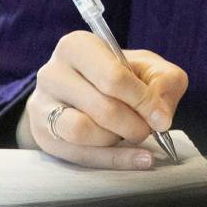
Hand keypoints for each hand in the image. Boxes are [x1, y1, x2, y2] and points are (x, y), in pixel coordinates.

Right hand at [21, 30, 187, 169]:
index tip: (161, 117)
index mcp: (77, 46)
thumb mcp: (148, 67)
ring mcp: (41, 105)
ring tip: (132, 135)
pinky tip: (137, 159)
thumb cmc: (121, 75)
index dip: (142, 101)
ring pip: (81, 131)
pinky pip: (77, 155)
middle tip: (149, 129)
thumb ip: (164, 81)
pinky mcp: (41, 135)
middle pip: (100, 106)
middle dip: (133, 124)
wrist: (85, 89)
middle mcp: (52, 72)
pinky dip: (112, 160)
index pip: (113, 77)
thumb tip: (161, 117)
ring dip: (116, 140)